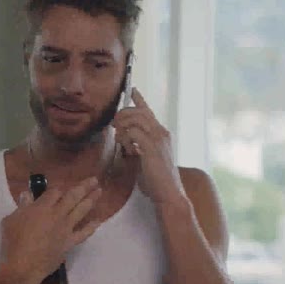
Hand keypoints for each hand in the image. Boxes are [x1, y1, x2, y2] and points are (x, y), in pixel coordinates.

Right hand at [0, 177, 102, 283]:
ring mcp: (65, 229)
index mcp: (42, 207)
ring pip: (81, 211)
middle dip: (84, 187)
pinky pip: (83, 233)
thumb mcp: (10, 220)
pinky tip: (98, 220)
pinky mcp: (69, 243)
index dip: (58, 189)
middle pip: (73, 197)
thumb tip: (26, 195)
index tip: (60, 188)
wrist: (23, 266)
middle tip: (94, 180)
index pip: (54, 192)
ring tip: (99, 191)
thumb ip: (21, 207)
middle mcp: (57, 214)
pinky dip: (92, 227)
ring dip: (91, 200)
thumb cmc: (12, 242)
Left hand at [111, 88, 186, 205]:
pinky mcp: (152, 149)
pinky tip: (126, 148)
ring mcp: (158, 140)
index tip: (132, 90)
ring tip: (119, 137)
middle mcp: (161, 133)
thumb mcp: (146, 158)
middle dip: (123, 114)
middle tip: (115, 125)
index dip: (139, 99)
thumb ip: (139, 146)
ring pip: (136, 118)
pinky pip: (133, 133)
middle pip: (139, 111)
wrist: (169, 193)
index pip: (148, 111)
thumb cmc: (156, 179)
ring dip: (123, 125)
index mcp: (161, 134)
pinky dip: (125, 138)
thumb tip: (127, 140)